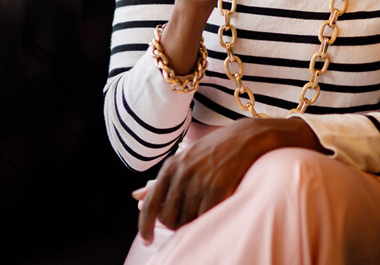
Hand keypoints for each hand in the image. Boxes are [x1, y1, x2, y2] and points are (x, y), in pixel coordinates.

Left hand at [136, 117, 322, 243]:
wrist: (244, 138)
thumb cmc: (212, 151)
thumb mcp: (182, 161)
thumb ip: (159, 181)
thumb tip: (135, 196)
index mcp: (170, 167)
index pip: (150, 204)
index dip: (145, 226)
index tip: (147, 240)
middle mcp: (182, 174)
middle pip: (167, 217)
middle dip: (173, 225)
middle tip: (184, 222)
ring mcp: (199, 181)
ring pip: (186, 220)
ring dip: (192, 223)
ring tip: (201, 212)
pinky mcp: (217, 188)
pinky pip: (204, 218)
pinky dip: (206, 222)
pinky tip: (212, 213)